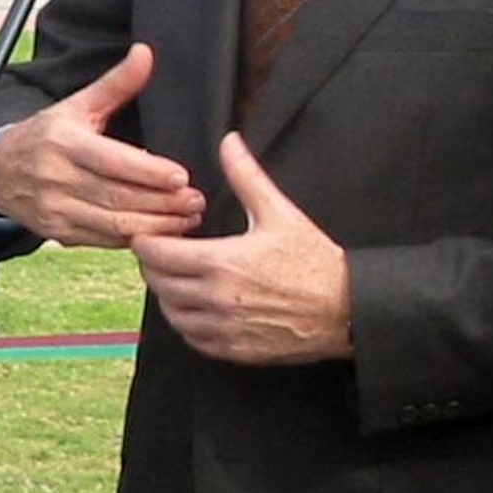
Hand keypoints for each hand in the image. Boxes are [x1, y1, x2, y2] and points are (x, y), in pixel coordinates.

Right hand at [0, 43, 204, 247]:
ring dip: (155, 225)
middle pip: (117, 196)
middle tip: (197, 201)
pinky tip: (161, 234)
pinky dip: (134, 239)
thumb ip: (116, 83)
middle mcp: (56, 178)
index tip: (181, 177)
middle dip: (162, 202)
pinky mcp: (57, 233)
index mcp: (63, 143)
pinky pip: (102, 240)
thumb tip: (146, 53)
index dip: (148, 172)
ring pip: (113, 224)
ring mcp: (55, 209)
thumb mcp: (77, 105)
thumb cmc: (46, 135)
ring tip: (188, 220)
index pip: (111, 161)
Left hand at [132, 132, 350, 363]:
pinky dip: (187, 323)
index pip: (158, 254)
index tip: (147, 234)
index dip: (145, 242)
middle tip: (158, 253)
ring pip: (172, 315)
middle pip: (159, 284)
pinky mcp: (236, 350)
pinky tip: (195, 307)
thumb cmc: (315, 261)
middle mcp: (217, 298)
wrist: (347, 309)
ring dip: (167, 296)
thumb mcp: (279, 212)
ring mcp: (225, 329)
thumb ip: (247, 176)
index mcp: (222, 262)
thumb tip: (229, 142)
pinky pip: (194, 339)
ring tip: (175, 278)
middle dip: (152, 266)